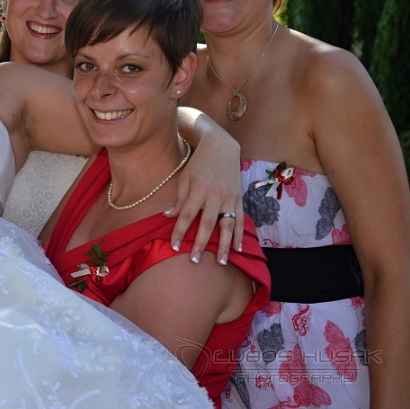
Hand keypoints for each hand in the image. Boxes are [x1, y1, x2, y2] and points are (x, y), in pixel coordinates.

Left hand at [166, 131, 242, 264]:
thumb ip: (179, 199)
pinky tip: (238, 248)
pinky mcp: (239, 198)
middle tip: (194, 260)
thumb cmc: (198, 163)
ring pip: (227, 224)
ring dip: (223, 244)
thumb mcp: (184, 177)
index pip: (187, 215)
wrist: (221, 146)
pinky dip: (240, 234)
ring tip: (220, 262)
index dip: (179, 231)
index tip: (173, 246)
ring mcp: (229, 197)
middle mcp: (215, 195)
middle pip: (207, 223)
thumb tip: (168, 217)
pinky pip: (240, 219)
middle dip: (200, 243)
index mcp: (198, 189)